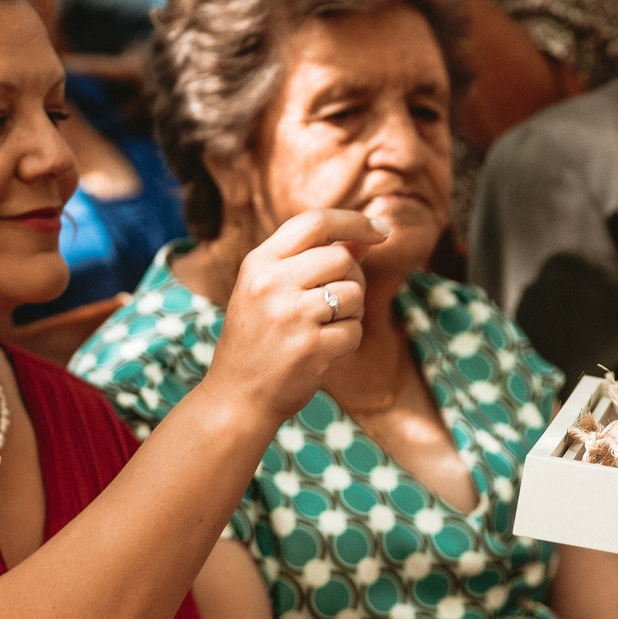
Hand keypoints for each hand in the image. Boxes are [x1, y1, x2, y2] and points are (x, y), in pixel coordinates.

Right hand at [208, 209, 381, 425]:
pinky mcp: (311, 348)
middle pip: (342, 258)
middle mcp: (272, 284)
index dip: (354, 222)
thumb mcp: (270, 291)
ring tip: (324, 328)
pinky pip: (354, 331)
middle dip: (352, 279)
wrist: (236, 397)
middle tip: (336, 303)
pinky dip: (347, 341)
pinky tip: (323, 351)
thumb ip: (311, 261)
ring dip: (351, 313)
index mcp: (258, 263)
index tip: (380, 230)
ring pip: (354, 294)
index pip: (314, 222)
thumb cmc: (258, 340)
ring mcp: (291, 316)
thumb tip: (364, 240)